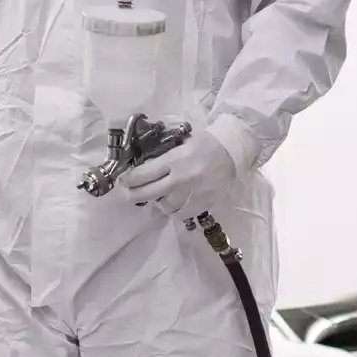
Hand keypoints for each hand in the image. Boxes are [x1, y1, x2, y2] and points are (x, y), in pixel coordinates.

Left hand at [121, 132, 236, 218]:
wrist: (232, 153)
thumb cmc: (205, 144)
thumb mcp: (182, 142)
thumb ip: (164, 154)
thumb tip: (142, 165)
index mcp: (175, 160)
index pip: (144, 174)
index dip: (130, 179)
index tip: (123, 181)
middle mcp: (181, 179)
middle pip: (149, 193)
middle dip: (135, 195)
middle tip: (129, 194)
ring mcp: (192, 194)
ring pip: (165, 206)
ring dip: (157, 202)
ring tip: (154, 197)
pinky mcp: (202, 203)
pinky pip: (181, 213)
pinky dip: (173, 211)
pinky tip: (171, 205)